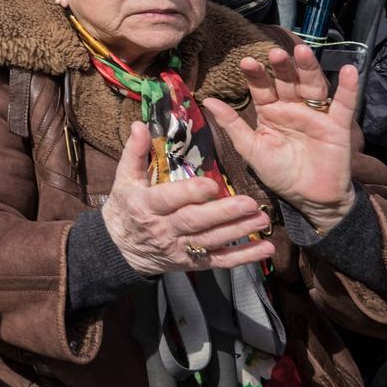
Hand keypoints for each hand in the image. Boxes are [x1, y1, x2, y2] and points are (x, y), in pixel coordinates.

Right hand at [101, 122, 274, 274]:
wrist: (122, 249)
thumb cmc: (126, 207)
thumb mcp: (124, 179)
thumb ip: (135, 152)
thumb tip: (140, 124)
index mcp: (145, 206)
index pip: (168, 199)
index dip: (190, 193)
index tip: (212, 184)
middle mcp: (163, 230)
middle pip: (194, 222)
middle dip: (222, 213)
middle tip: (249, 202)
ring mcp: (179, 248)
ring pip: (211, 240)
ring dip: (238, 231)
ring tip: (261, 218)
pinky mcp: (193, 262)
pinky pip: (220, 261)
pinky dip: (243, 257)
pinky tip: (264, 249)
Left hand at [203, 45, 359, 232]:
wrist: (308, 199)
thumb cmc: (278, 173)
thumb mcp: (251, 149)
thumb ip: (232, 125)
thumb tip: (208, 101)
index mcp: (271, 112)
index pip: (262, 87)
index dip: (256, 75)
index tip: (246, 62)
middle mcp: (293, 108)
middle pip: (288, 81)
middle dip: (281, 66)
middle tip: (273, 53)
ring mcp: (316, 115)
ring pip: (312, 86)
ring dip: (308, 68)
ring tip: (301, 51)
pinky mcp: (337, 126)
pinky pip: (344, 105)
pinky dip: (348, 88)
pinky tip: (348, 71)